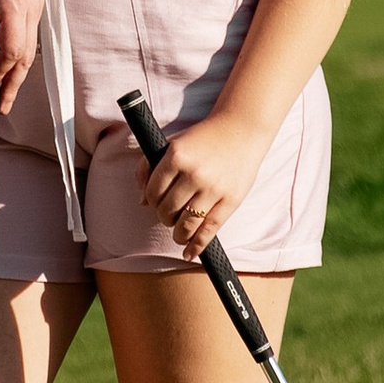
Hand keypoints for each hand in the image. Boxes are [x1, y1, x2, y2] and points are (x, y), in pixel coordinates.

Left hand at [0, 0, 41, 112]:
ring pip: (29, 48)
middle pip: (25, 53)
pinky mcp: (30, 4)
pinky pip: (28, 37)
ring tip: (4, 94)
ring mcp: (33, 2)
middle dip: (12, 81)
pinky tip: (6, 70)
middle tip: (1, 105)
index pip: (12, 49)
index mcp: (11, 0)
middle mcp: (29, 1)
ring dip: (16, 72)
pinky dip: (17, 55)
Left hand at [131, 109, 262, 261]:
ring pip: (186, 224)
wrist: (241, 129)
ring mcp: (213, 188)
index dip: (151, 201)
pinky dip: (197, 245)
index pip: (152, 192)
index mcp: (175, 156)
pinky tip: (189, 253)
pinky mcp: (230, 200)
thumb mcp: (172, 142)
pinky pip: (210, 230)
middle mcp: (193, 173)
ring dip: (178, 234)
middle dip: (164, 216)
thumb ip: (149, 167)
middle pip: (167, 210)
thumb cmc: (203, 137)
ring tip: (178, 233)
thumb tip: (141, 202)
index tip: (155, 202)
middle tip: (169, 214)